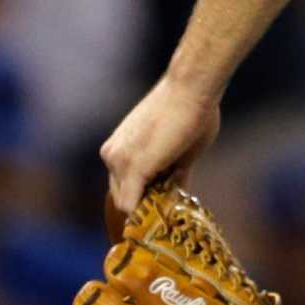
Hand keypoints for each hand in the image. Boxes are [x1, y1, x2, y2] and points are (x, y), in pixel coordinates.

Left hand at [101, 76, 221, 221]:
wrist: (192, 88)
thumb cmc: (191, 110)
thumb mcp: (180, 150)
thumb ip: (173, 173)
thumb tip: (177, 193)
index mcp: (118, 148)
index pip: (124, 186)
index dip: (145, 198)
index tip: (165, 204)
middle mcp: (112, 155)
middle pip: (123, 197)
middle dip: (146, 205)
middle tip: (170, 210)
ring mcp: (118, 162)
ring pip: (127, 204)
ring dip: (148, 210)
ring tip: (171, 208)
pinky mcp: (132, 168)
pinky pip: (131, 206)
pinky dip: (145, 216)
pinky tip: (164, 216)